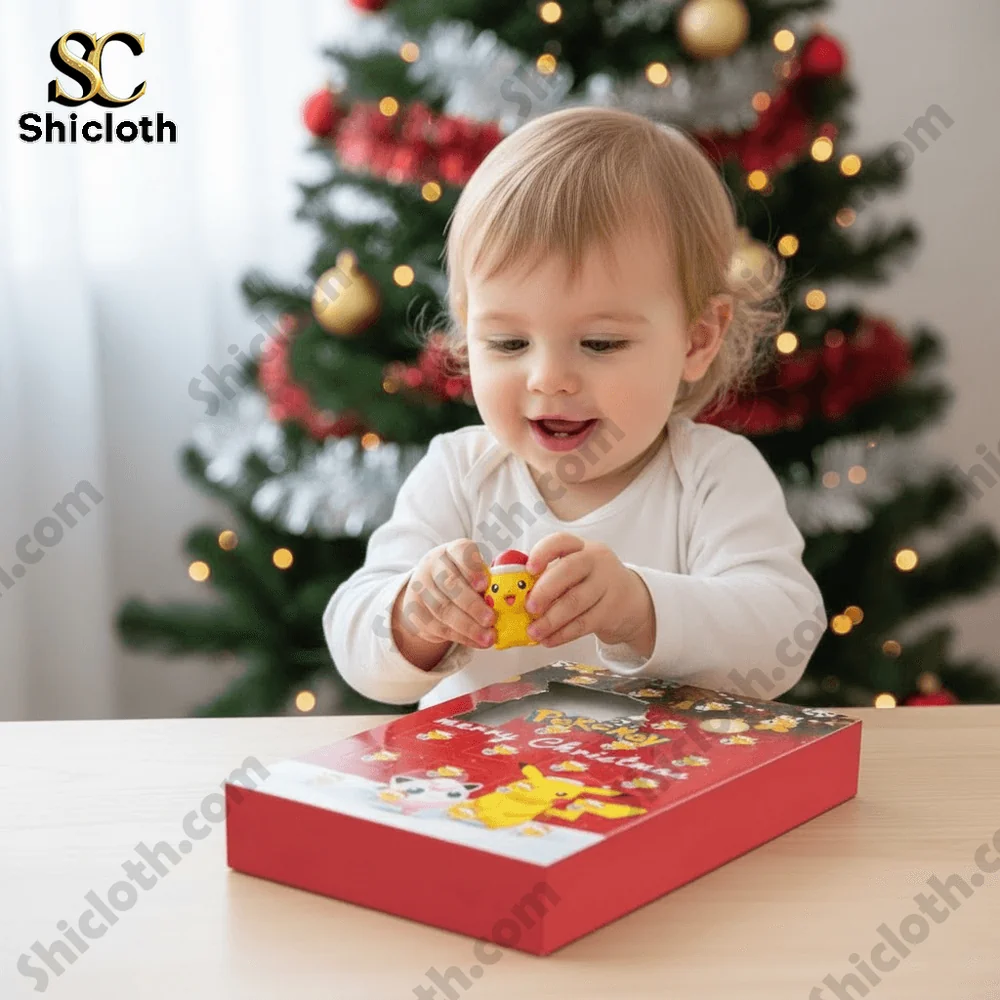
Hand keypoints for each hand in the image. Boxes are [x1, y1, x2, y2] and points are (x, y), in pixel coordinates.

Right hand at [392, 539, 496, 650]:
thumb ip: (489, 581)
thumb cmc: (462, 580)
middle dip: (472, 604)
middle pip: (450, 583)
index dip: (472, 568)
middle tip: (491, 619)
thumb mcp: (474, 573)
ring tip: (488, 637)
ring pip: (442, 609)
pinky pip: (438, 626)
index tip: (484, 585)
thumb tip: (509, 599)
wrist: (428, 591)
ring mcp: (420, 587)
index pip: (460, 552)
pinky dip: (460, 637)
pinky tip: (477, 642)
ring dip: (468, 626)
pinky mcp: (415, 611)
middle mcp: (433, 565)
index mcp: (452, 551)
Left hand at [523, 533, 654, 652]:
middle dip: (545, 590)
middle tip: (528, 607)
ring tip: (533, 631)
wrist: (631, 600)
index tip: (529, 568)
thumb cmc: (590, 582)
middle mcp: (596, 561)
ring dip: (551, 620)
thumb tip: (512, 589)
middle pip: (569, 570)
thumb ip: (548, 574)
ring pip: (575, 601)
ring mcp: (607, 584)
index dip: (543, 553)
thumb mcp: (575, 570)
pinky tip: (549, 640)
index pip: (562, 541)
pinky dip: (563, 634)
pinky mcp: (612, 610)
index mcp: (581, 547)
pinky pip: (584, 623)